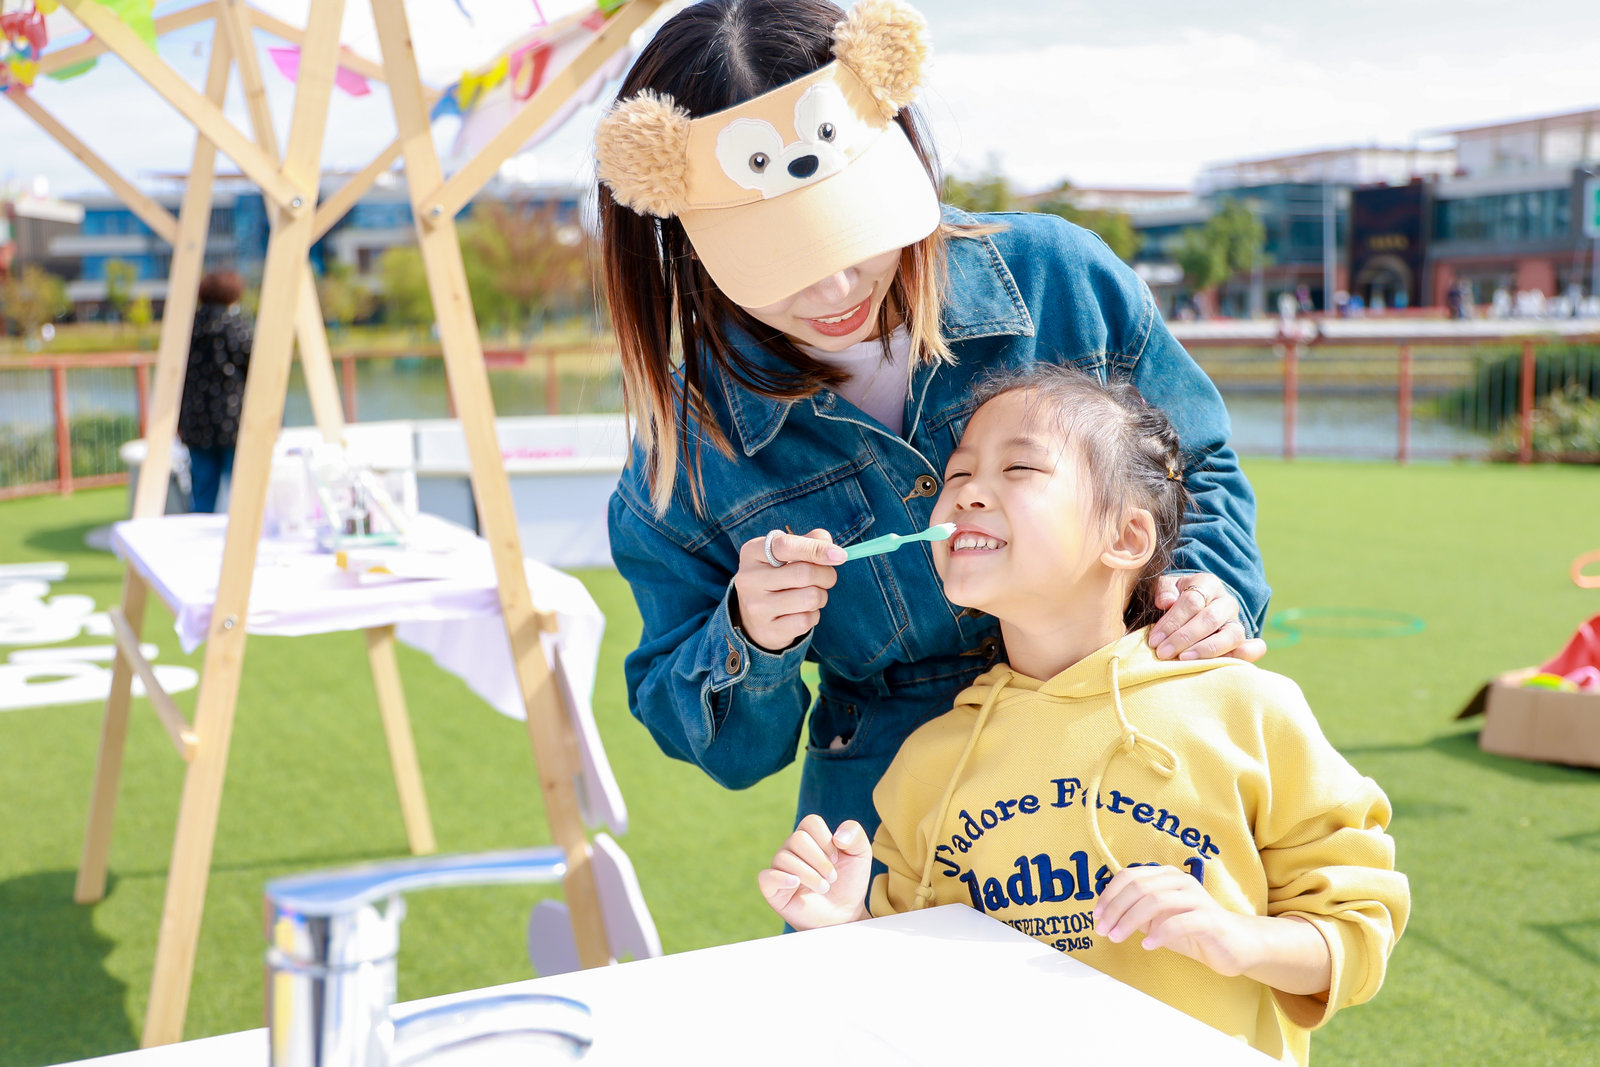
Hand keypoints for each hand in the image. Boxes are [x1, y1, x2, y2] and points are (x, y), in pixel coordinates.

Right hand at [733, 529, 845, 651]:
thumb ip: (810, 542)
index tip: (840, 555)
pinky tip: (802, 612)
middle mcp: (749, 579)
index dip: (817, 549)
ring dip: (821, 596)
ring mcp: (756, 607)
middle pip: (805, 573)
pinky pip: (806, 621)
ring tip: (812, 595)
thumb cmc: (778, 576)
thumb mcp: (786, 554)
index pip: (786, 546)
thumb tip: (833, 550)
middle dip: (827, 575)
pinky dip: (813, 615)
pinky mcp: (767, 630)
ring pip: (810, 598)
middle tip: (827, 577)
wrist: (755, 618)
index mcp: (752, 552)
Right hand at [757, 815, 871, 930]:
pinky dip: (781, 879)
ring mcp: (780, 868)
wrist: (845, 915)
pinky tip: (796, 884)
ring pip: (784, 858)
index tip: (837, 858)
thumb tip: (837, 836)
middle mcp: (791, 849)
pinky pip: (766, 877)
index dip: (826, 840)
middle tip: (832, 877)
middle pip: (797, 839)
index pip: (810, 822)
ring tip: (824, 888)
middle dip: (820, 860)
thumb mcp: (860, 855)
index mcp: (809, 836)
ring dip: (810, 875)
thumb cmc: (849, 883)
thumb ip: (855, 834)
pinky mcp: (772, 889)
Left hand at [1094, 864, 1253, 976]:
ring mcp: (1196, 898)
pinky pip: (1179, 922)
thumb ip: (1136, 911)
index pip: (1129, 875)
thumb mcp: (1158, 919)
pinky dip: (1159, 934)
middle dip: (1115, 909)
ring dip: (1131, 920)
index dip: (1109, 895)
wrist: (1235, 945)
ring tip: (1118, 937)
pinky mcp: (1209, 919)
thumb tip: (1105, 913)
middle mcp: (1181, 881)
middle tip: (1103, 930)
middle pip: (1139, 886)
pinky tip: (1148, 945)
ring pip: (1155, 900)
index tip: (1096, 916)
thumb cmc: (1192, 930)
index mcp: (1166, 875)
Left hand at [1150, 573, 1266, 661]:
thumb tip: (1165, 602)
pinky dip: (1245, 656)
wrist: (1195, 605)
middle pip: (1209, 619)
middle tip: (1163, 653)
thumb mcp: (1167, 587)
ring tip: (1184, 660)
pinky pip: (1255, 648)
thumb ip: (1164, 590)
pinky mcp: (1244, 640)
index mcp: (1207, 584)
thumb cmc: (1177, 597)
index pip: (1192, 601)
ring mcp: (1237, 621)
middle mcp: (1226, 602)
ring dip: (1207, 650)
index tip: (1155, 640)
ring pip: (1232, 635)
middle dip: (1184, 638)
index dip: (1172, 622)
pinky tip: (1225, 665)